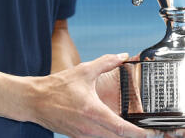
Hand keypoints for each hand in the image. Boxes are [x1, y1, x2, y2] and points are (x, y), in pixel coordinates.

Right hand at [30, 53, 156, 137]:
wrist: (34, 100)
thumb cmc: (57, 87)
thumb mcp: (84, 70)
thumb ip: (106, 62)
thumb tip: (123, 55)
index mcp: (93, 111)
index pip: (120, 128)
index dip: (137, 133)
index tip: (149, 133)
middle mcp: (89, 127)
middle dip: (134, 137)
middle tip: (150, 133)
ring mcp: (82, 134)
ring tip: (135, 132)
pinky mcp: (77, 137)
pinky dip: (109, 137)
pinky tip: (116, 131)